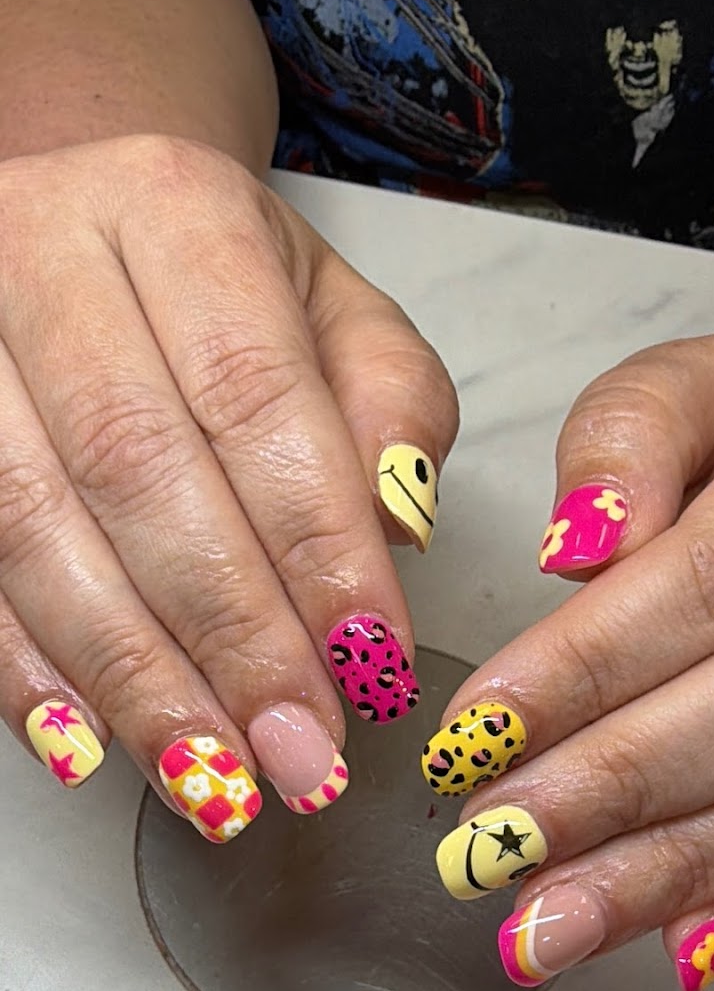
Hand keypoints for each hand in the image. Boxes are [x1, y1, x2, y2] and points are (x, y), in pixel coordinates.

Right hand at [0, 134, 456, 835]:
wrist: (82, 226)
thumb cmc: (222, 285)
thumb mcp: (336, 310)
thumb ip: (390, 405)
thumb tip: (399, 525)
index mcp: (173, 210)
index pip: (254, 392)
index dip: (314, 543)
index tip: (369, 664)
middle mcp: (42, 258)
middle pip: (135, 467)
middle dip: (228, 633)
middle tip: (299, 754)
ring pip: (27, 523)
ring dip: (129, 674)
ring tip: (213, 780)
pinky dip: (22, 667)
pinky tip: (89, 743)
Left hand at [422, 328, 713, 990]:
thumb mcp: (708, 387)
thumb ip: (631, 437)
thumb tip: (576, 546)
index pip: (700, 584)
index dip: (581, 671)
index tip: (469, 739)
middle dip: (611, 788)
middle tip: (488, 848)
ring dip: (666, 874)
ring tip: (543, 928)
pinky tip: (668, 947)